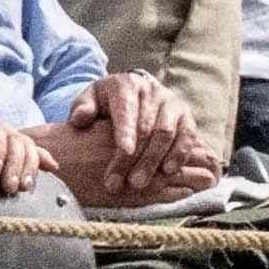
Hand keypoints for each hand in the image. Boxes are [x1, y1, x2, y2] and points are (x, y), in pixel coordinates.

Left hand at [45, 73, 214, 208]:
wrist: (131, 92)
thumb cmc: (106, 102)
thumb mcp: (89, 99)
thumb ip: (82, 107)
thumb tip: (81, 118)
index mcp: (127, 85)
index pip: (127, 109)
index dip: (126, 131)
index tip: (124, 152)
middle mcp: (154, 92)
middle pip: (147, 127)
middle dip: (137, 157)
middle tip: (125, 182)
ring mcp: (172, 103)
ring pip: (167, 133)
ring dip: (155, 160)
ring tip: (140, 183)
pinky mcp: (186, 116)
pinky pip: (187, 136)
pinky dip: (179, 154)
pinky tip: (167, 172)